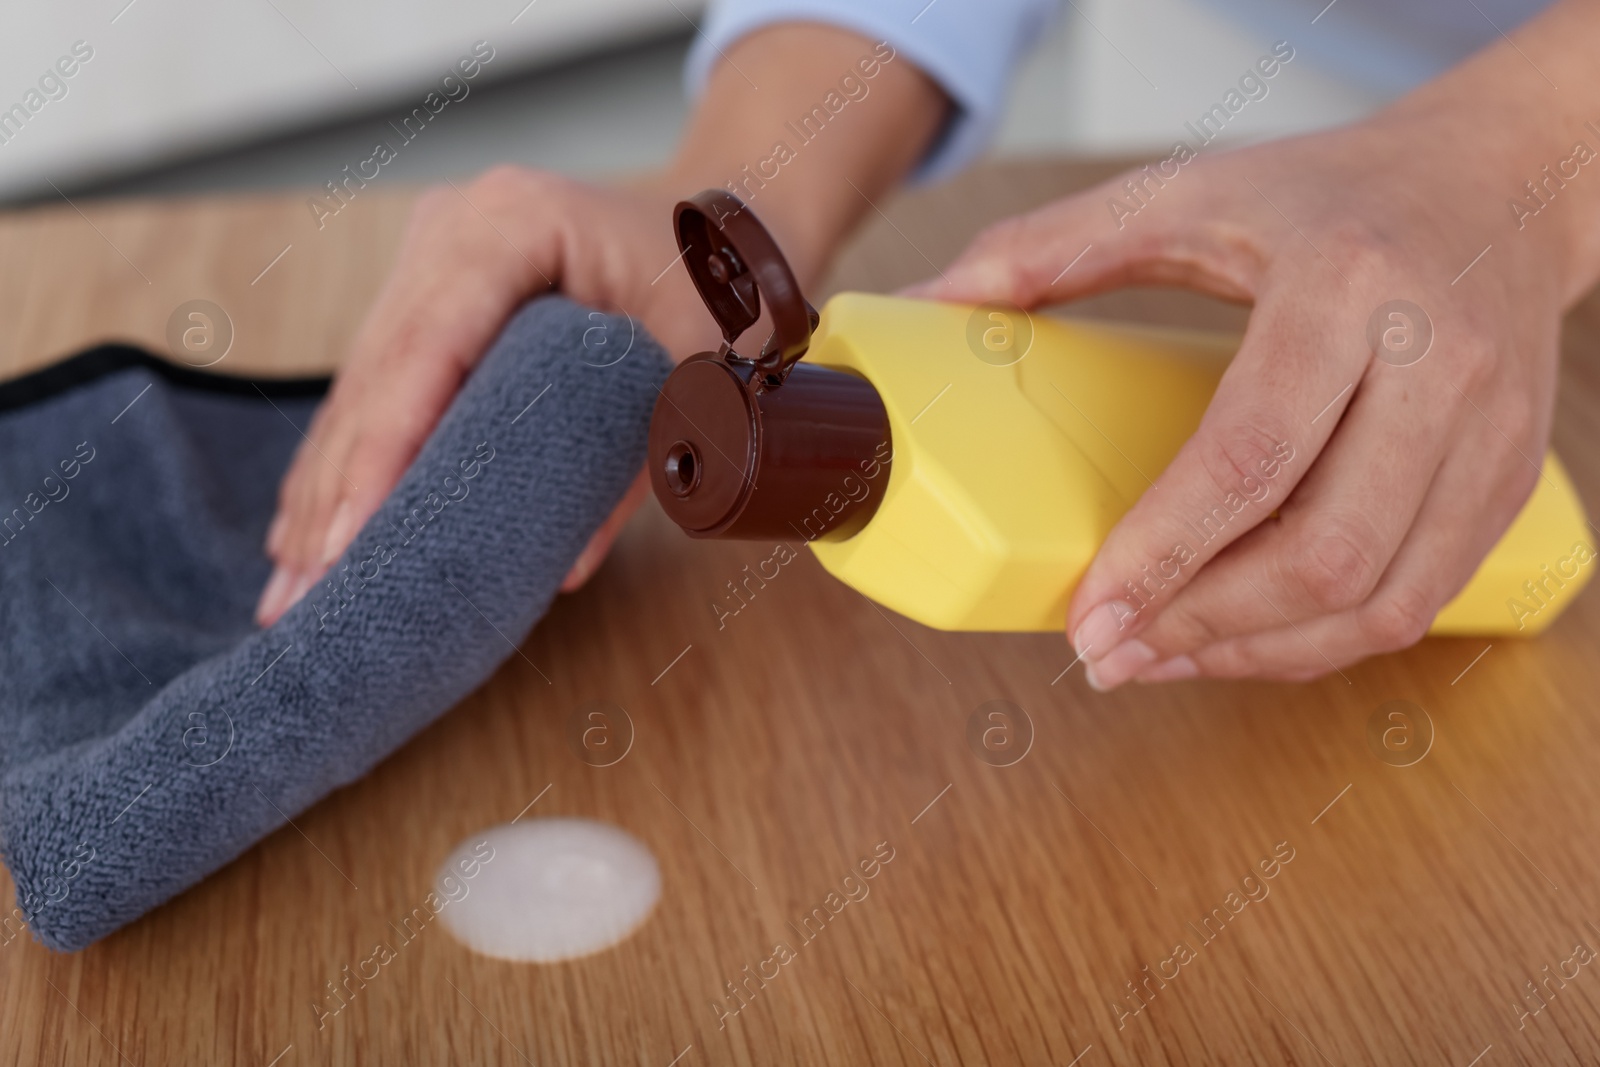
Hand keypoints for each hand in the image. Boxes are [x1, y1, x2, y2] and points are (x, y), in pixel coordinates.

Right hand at [255, 166, 718, 624]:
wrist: (711, 233)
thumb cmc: (707, 289)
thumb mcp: (688, 367)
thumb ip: (631, 464)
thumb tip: (559, 569)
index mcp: (511, 223)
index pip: (424, 351)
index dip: (379, 453)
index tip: (348, 542)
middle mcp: (451, 228)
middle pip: (375, 373)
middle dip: (334, 491)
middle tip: (300, 592)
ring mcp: (429, 254)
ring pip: (358, 384)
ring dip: (322, 489)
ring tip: (290, 585)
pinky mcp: (425, 291)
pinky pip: (374, 383)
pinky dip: (344, 461)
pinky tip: (306, 531)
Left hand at [905, 78, 1596, 684]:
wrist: (1499, 187)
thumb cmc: (1330, 193)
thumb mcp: (1188, 194)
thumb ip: (1052, 246)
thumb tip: (928, 298)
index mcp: (1345, 287)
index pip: (1251, 456)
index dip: (1162, 555)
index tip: (1087, 618)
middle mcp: (1437, 365)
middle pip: (1323, 551)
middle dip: (1200, 625)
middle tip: (1108, 654)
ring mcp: (1488, 433)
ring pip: (1379, 599)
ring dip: (1257, 652)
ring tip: (1159, 658)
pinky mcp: (1507, 482)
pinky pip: (1418, 600)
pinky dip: (1322, 644)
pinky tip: (1241, 640)